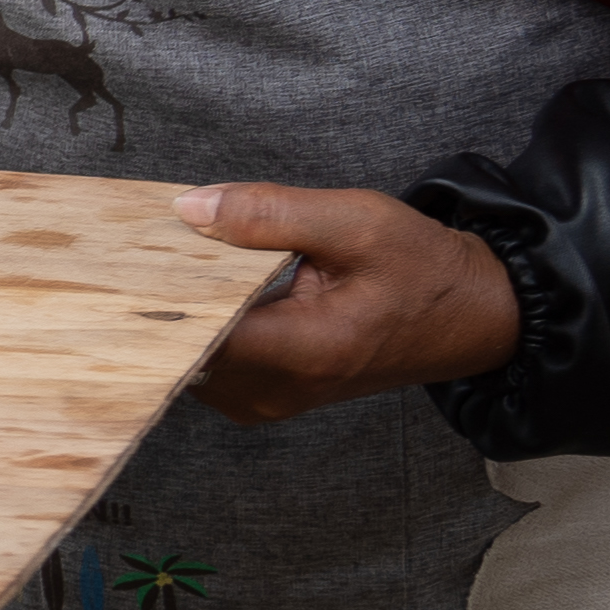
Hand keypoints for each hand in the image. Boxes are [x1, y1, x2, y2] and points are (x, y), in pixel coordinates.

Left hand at [176, 182, 523, 422]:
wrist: (473, 316)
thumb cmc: (425, 270)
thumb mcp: (357, 222)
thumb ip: (270, 213)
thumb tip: (188, 208)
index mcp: (303, 352)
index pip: (194, 333)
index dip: (157, 291)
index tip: (136, 252)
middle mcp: (276, 391)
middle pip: (182, 348)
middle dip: (164, 296)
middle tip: (147, 245)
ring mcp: (269, 402)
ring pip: (189, 358)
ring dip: (182, 311)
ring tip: (179, 260)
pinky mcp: (268, 396)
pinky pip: (210, 363)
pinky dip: (202, 325)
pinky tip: (208, 286)